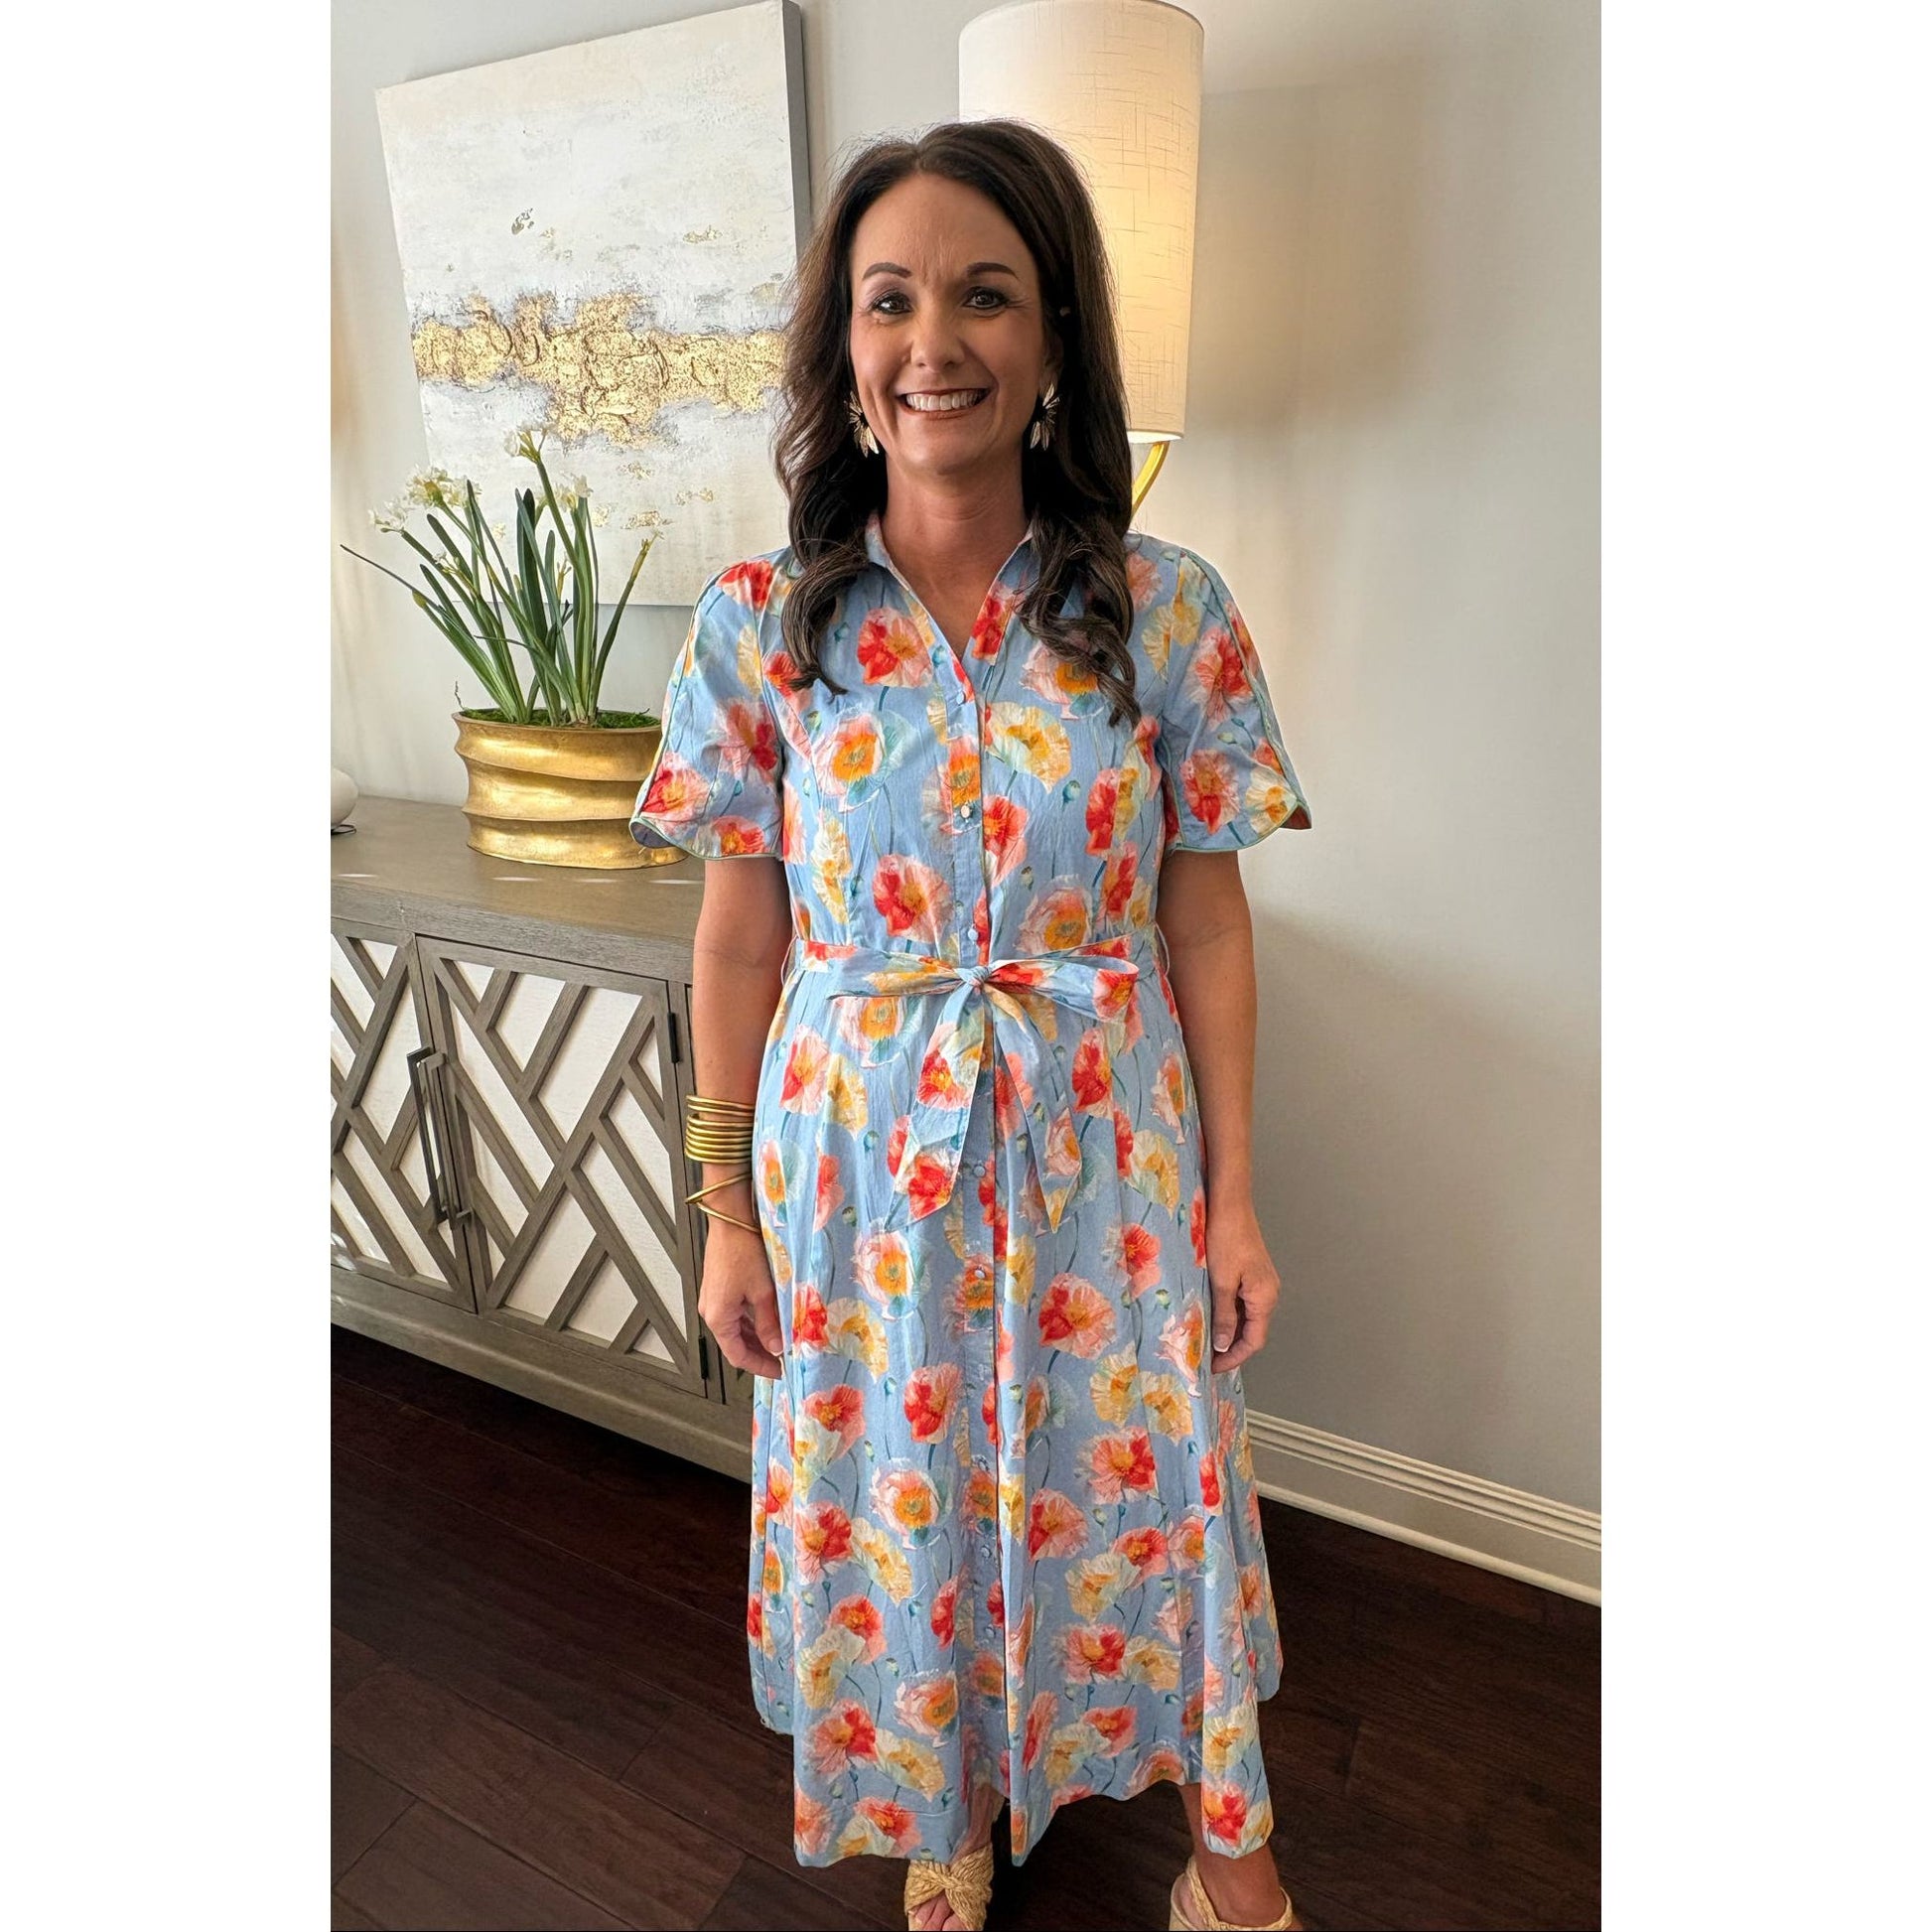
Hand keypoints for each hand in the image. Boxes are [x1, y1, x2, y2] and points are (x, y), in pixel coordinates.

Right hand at [699, 1222, 784, 1377]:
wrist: (731, 1218)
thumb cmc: (744, 1250)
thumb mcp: (763, 1291)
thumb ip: (769, 1323)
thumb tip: (777, 1347)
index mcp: (717, 1317)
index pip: (738, 1356)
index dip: (760, 1367)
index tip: (780, 1372)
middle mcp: (710, 1311)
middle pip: (735, 1344)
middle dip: (759, 1354)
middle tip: (783, 1360)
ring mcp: (713, 1299)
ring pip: (735, 1330)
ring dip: (756, 1339)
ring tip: (779, 1344)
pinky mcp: (719, 1288)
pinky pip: (735, 1315)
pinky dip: (751, 1323)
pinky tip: (768, 1323)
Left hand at [1205, 1197, 1280, 1374]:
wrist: (1230, 1204)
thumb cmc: (1226, 1238)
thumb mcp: (1222, 1281)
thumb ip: (1224, 1315)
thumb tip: (1224, 1345)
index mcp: (1265, 1297)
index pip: (1254, 1340)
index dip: (1234, 1358)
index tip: (1213, 1367)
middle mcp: (1268, 1292)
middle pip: (1252, 1331)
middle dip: (1231, 1348)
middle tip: (1206, 1358)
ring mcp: (1261, 1282)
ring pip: (1247, 1317)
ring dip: (1229, 1331)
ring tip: (1206, 1341)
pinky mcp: (1251, 1273)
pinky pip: (1242, 1302)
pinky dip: (1228, 1314)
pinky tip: (1211, 1316)